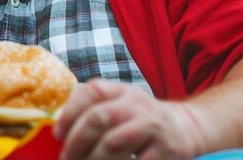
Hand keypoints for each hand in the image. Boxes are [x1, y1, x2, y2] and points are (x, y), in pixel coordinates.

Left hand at [53, 79, 201, 159]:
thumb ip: (94, 107)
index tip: (57, 134)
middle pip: (99, 117)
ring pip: (114, 142)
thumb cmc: (140, 118)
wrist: (184, 127)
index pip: (92, 92)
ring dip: (92, 159)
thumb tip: (60, 128)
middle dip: (77, 140)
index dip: (70, 112)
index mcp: (121, 90)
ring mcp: (152, 126)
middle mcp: (136, 104)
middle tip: (66, 158)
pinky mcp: (165, 150)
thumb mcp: (121, 102)